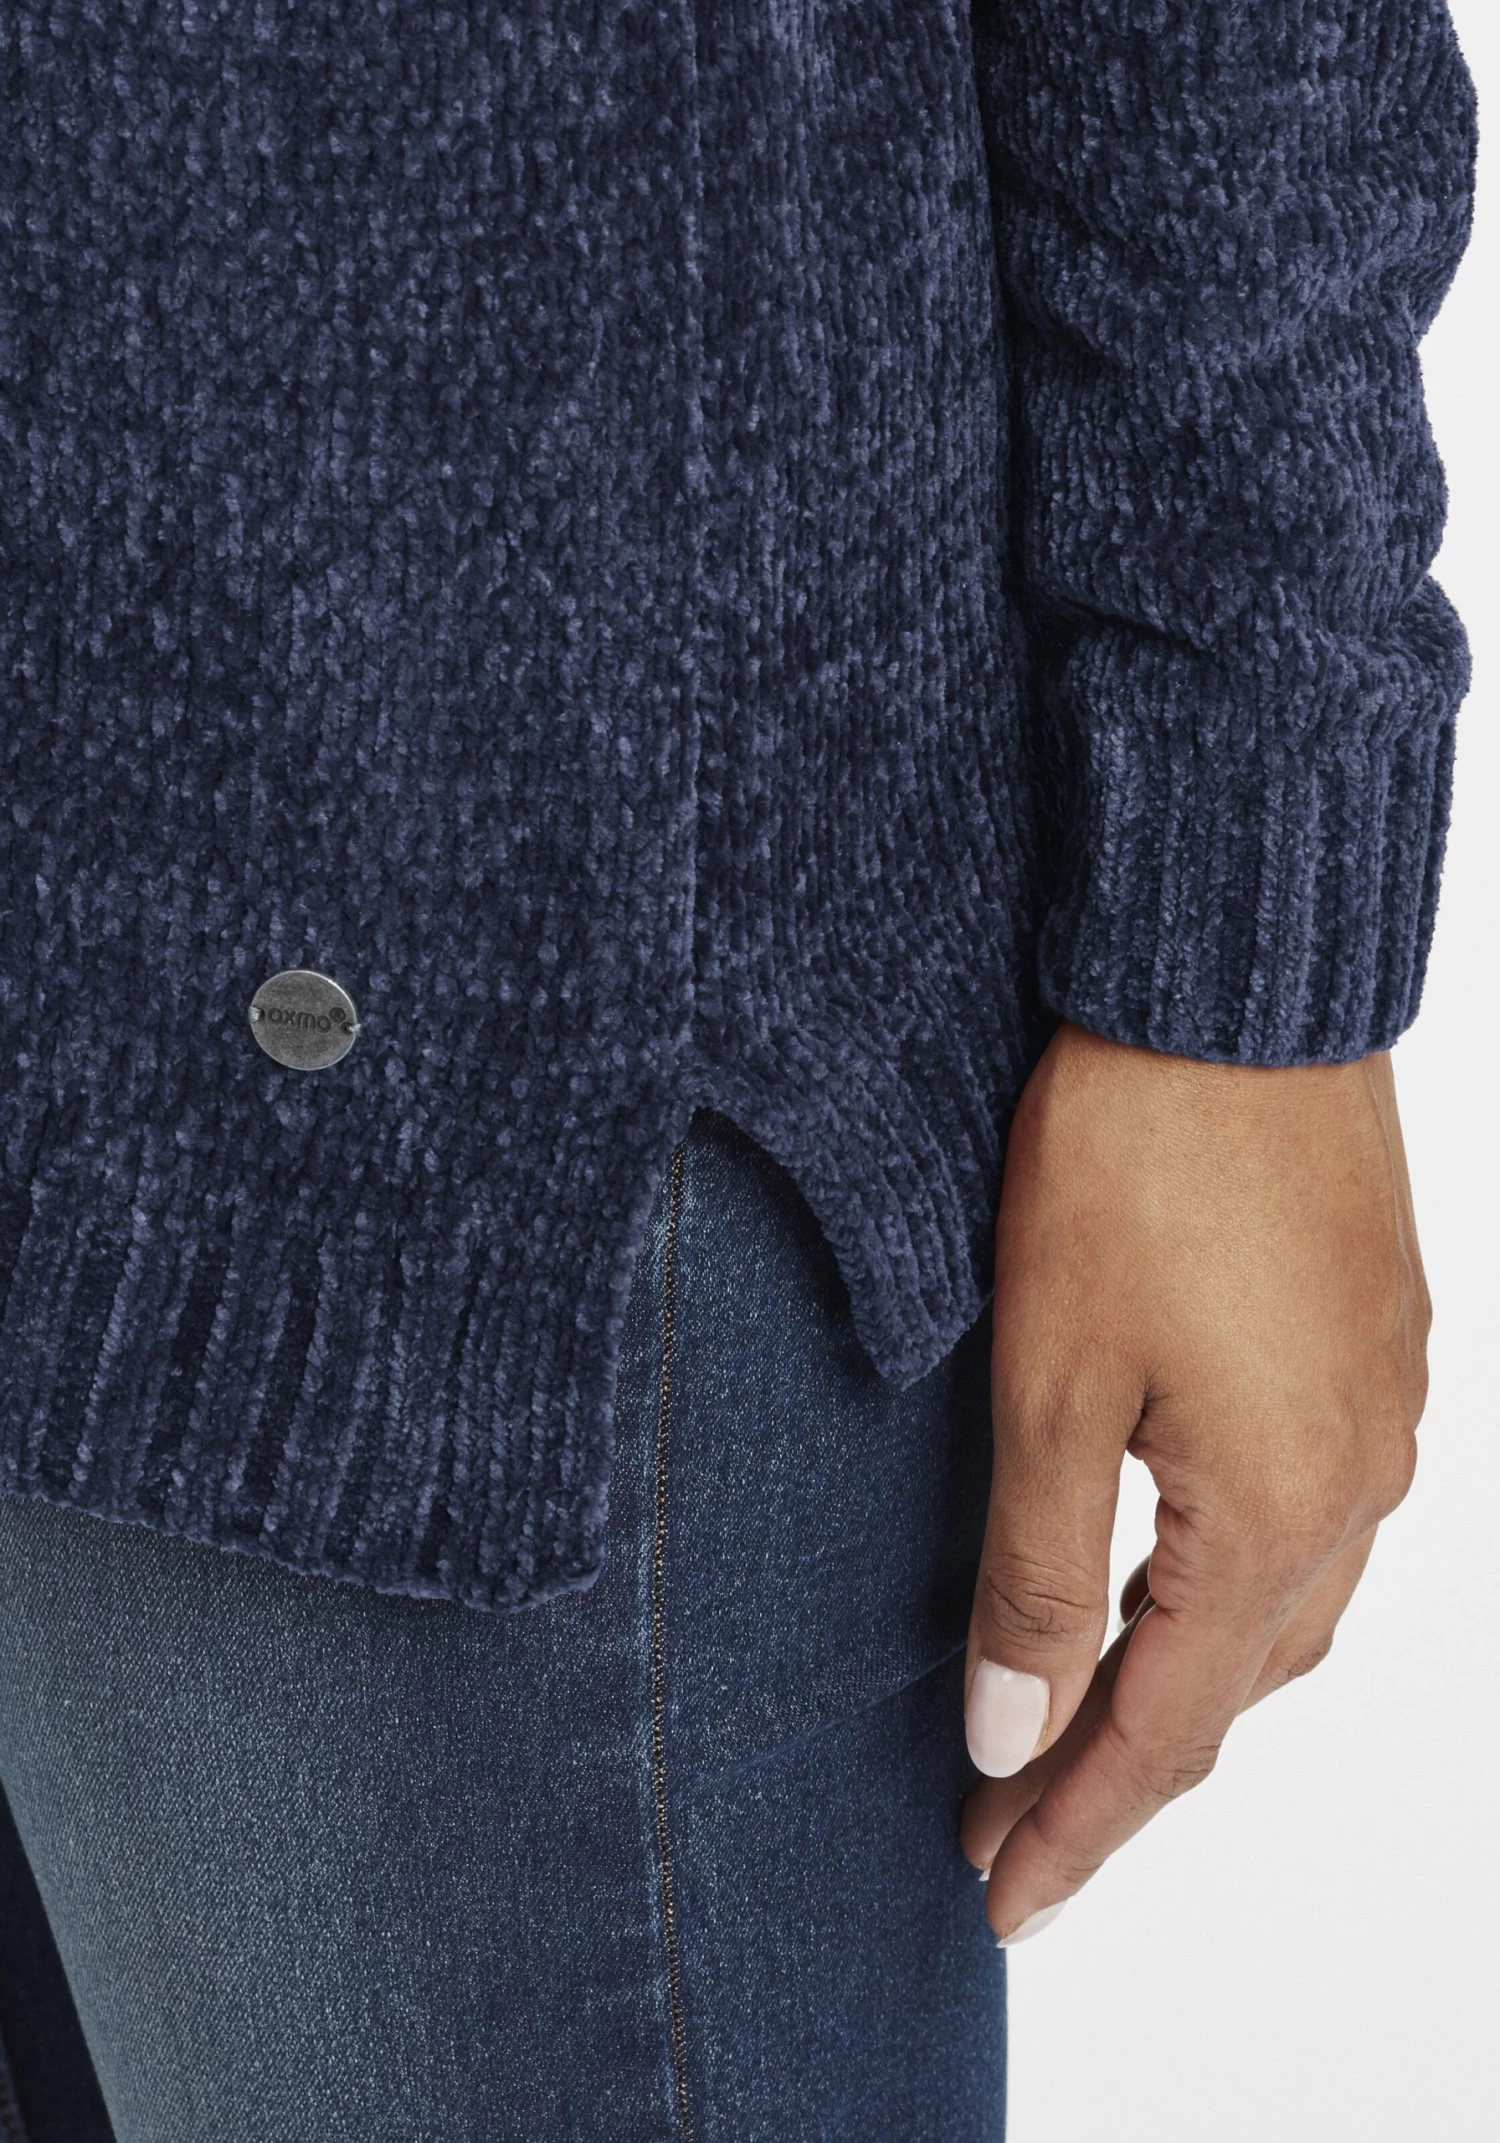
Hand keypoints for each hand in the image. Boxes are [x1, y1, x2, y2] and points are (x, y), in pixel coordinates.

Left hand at [959, 1022, 1429, 1943]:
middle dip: (1118, 1772)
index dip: (1074, 1826)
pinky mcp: (1375, 1344)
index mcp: (1279, 1514)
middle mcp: (1360, 1483)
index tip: (996, 1894)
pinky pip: (1313, 1519)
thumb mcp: (1052, 1383)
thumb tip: (1015, 1741)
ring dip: (1182, 1683)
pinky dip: (1231, 1588)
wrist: (1232, 989)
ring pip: (1283, 1610)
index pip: (1163, 1730)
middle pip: (1234, 1687)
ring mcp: (1383, 1410)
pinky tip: (1182, 1580)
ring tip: (1083, 1733)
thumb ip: (1039, 1578)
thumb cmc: (1132, 1166)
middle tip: (1011, 1827)